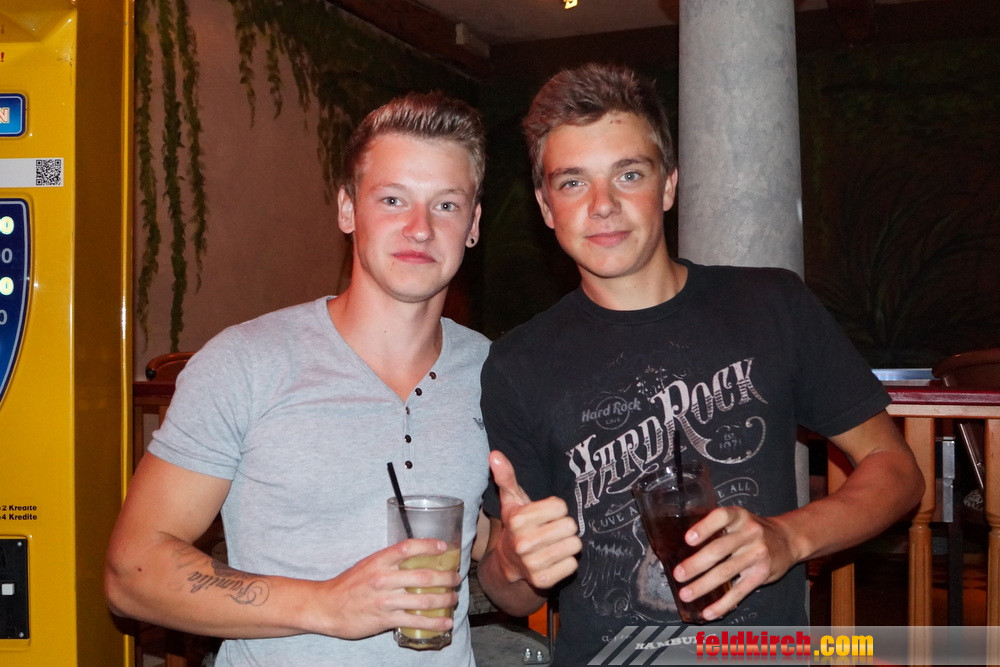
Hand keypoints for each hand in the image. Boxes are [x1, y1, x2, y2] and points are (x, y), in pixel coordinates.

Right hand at [310, 538, 460, 639]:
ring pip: (423, 600)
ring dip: (444, 600)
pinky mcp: (385, 619)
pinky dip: (434, 622)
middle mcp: (383, 579)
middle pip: (423, 576)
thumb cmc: (348, 585)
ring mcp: (385, 600)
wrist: (327, 607)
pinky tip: (445, 622)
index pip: (407, 548)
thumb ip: (389, 561)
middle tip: (456, 578)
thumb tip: (414, 557)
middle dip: (446, 578)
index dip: (429, 545)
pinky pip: (415, 621)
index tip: (445, 547)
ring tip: (453, 599)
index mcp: (379, 561)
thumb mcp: (367, 565)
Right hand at [489, 451, 581, 589]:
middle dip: (564, 526)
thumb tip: (494, 454)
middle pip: (570, 526)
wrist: (508, 563)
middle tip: (552, 530)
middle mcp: (523, 542)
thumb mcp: (511, 500)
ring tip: (554, 544)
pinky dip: (567, 562)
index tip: (546, 515)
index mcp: (518, 519)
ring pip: (574, 545)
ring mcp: (533, 563)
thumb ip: (506, 476)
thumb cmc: (516, 526)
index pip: (561, 506)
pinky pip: (572, 565)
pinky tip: (554, 559)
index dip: (556, 509)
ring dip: (568, 544)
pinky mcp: (543, 580)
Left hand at [671, 507, 795, 621]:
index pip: (721, 517)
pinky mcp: (761, 575)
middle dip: (696, 564)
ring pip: (726, 572)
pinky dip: (722, 604)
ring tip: (686, 594)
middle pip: (719, 549)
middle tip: (678, 574)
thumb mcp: (739, 520)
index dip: (704, 528)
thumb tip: (681, 545)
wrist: (788, 539)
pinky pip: (739, 592)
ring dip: (703, 586)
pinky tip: (708, 611)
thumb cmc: (754, 530)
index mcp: (739, 516)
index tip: (689, 539)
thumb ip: (717, 528)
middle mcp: (749, 533)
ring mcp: (757, 554)